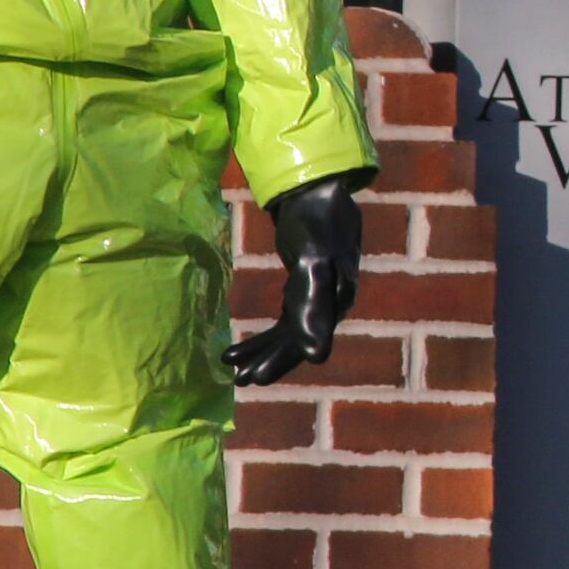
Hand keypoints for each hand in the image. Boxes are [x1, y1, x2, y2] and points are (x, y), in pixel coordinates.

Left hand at [229, 169, 371, 387]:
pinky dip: (262, 337)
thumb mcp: (314, 261)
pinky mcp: (303, 290)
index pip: (307, 340)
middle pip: (297, 342)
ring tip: (232, 368)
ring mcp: (317, 298)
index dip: (282, 360)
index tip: (255, 378)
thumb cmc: (316, 220)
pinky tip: (237, 347)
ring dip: (261, 352)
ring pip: (288, 336)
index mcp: (336, 301)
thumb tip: (317, 358)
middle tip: (238, 380)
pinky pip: (284, 323)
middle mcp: (330, 305)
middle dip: (268, 361)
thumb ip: (315, 307)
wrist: (318, 189)